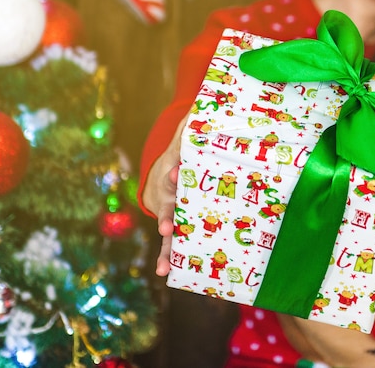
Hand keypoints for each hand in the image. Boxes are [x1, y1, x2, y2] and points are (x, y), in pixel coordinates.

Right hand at [143, 114, 188, 276]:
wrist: (177, 162)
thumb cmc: (191, 144)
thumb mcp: (193, 129)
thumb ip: (200, 120)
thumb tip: (212, 100)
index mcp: (176, 165)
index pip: (174, 166)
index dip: (175, 171)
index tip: (176, 175)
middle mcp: (170, 189)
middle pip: (166, 201)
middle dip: (166, 212)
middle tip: (166, 223)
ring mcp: (172, 208)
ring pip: (167, 228)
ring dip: (165, 246)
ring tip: (162, 267)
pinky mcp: (177, 222)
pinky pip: (173, 240)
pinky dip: (169, 255)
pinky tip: (165, 274)